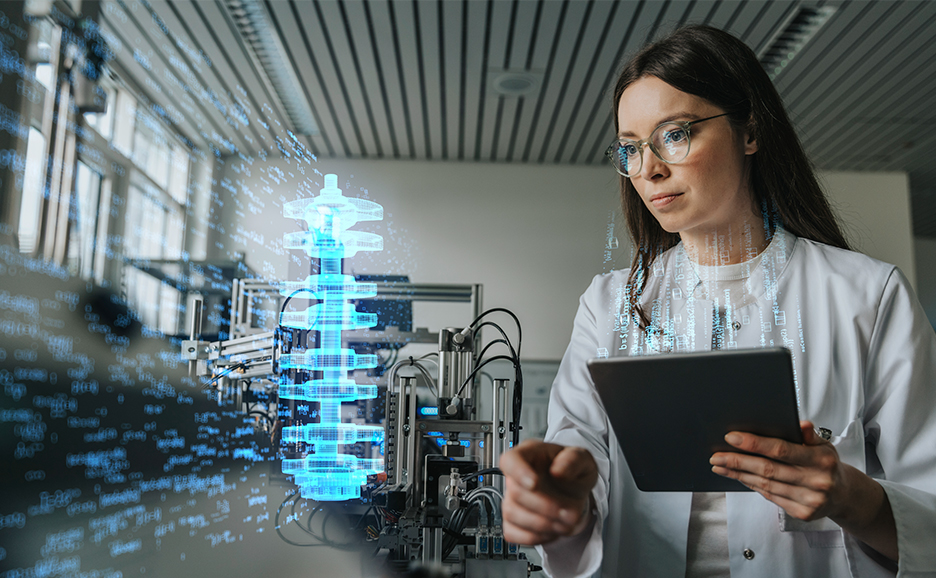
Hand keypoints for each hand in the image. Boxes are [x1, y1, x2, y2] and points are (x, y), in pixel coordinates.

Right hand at [499, 439, 597, 544]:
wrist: (574, 493)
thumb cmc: (573, 472)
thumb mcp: (583, 459)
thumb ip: (574, 459)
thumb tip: (557, 471)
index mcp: (529, 455)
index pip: (510, 460)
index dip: (518, 472)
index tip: (534, 483)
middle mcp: (515, 476)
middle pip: (516, 492)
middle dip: (547, 506)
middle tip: (570, 512)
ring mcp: (510, 499)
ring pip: (512, 514)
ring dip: (543, 524)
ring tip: (565, 522)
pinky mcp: (512, 521)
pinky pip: (512, 533)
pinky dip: (535, 536)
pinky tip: (552, 529)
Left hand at [711, 420, 897, 560]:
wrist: (844, 495)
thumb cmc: (827, 464)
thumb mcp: (824, 444)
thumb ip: (810, 434)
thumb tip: (801, 424)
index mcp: (821, 460)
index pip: (781, 450)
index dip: (754, 444)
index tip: (731, 438)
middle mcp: (817, 481)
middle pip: (768, 470)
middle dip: (738, 461)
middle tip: (716, 456)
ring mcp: (810, 500)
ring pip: (766, 485)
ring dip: (739, 475)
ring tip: (721, 466)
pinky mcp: (803, 513)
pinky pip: (771, 497)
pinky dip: (752, 485)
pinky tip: (739, 477)